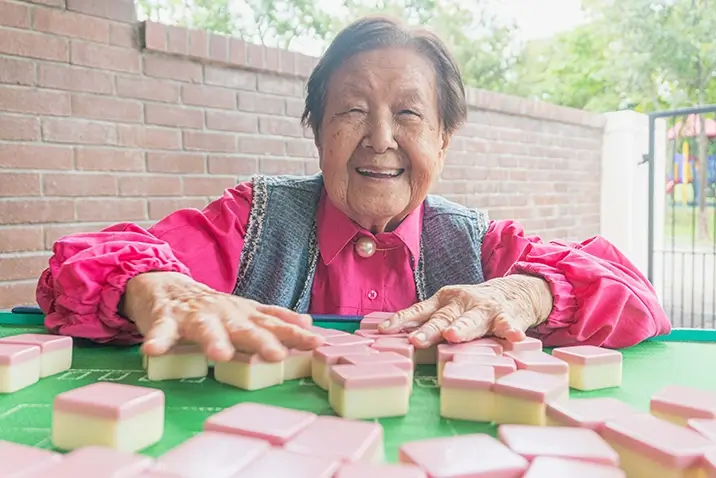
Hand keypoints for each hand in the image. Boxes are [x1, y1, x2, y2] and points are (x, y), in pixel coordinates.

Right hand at [121, 271, 323, 361]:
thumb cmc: (211, 306)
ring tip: (220, 355)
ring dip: (213, 341)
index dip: (295, 334)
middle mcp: (223, 313)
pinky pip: (161, 331)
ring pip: (205, 328)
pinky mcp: (165, 320)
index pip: (273, 323)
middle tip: (277, 356)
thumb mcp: (244, 310)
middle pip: (244, 328)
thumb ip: (273, 318)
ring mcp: (194, 316)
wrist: (164, 285)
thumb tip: (308, 322)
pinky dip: (158, 340)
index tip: (317, 344)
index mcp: (243, 313)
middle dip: (261, 342)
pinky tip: (153, 351)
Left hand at [378, 275, 552, 346]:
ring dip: (462, 328)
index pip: (418, 311)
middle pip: (442, 318)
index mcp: (443, 301)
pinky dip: (511, 330)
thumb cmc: (472, 307)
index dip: (401, 320)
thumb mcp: (449, 308)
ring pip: (472, 320)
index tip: (384, 331)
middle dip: (429, 330)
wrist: (514, 292)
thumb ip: (427, 320)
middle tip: (415, 341)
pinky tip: (515, 337)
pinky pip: (508, 325)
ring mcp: (485, 309)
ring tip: (453, 336)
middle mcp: (462, 303)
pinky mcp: (507, 317)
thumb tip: (393, 337)